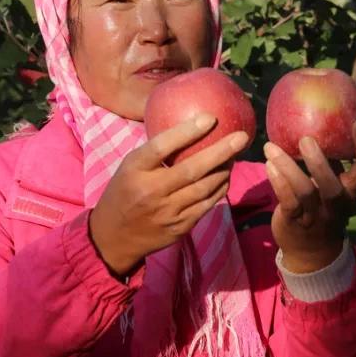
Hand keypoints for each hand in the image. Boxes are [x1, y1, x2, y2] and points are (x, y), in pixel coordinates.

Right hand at [88, 114, 246, 276]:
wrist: (113, 238)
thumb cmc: (124, 192)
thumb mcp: (129, 167)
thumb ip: (155, 151)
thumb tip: (189, 125)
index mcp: (135, 170)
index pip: (162, 147)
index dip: (188, 131)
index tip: (211, 118)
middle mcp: (151, 191)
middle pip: (192, 169)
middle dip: (221, 151)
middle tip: (242, 137)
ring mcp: (167, 212)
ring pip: (205, 189)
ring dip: (224, 170)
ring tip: (236, 155)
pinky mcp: (179, 227)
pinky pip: (206, 205)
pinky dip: (219, 189)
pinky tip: (225, 177)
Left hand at [263, 119, 355, 272]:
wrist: (311, 253)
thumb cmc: (321, 209)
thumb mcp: (332, 189)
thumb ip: (331, 165)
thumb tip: (322, 128)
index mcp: (350, 192)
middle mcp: (336, 205)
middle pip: (332, 186)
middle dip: (319, 163)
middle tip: (305, 139)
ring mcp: (316, 217)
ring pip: (304, 192)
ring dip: (287, 168)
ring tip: (270, 147)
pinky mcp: (296, 223)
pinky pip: (287, 201)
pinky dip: (277, 182)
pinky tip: (269, 165)